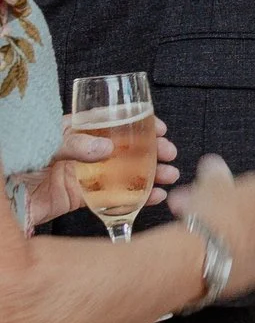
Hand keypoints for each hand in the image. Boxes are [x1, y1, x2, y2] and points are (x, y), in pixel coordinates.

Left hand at [7, 116, 177, 227]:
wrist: (2, 201)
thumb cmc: (14, 163)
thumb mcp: (42, 144)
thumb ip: (73, 144)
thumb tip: (107, 148)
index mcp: (71, 131)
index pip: (110, 121)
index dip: (137, 122)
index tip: (160, 127)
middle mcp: (79, 151)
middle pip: (123, 147)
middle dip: (150, 150)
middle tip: (169, 153)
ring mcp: (80, 174)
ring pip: (123, 172)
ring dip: (149, 174)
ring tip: (169, 176)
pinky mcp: (77, 198)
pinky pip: (111, 197)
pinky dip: (135, 198)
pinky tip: (153, 197)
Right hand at [166, 154, 254, 302]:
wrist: (207, 254)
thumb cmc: (209, 213)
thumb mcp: (208, 182)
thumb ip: (214, 170)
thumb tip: (213, 163)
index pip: (245, 188)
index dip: (219, 193)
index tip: (201, 199)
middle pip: (247, 214)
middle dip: (223, 215)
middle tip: (196, 220)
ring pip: (248, 238)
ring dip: (229, 238)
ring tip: (201, 243)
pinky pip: (248, 261)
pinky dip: (233, 259)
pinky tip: (213, 259)